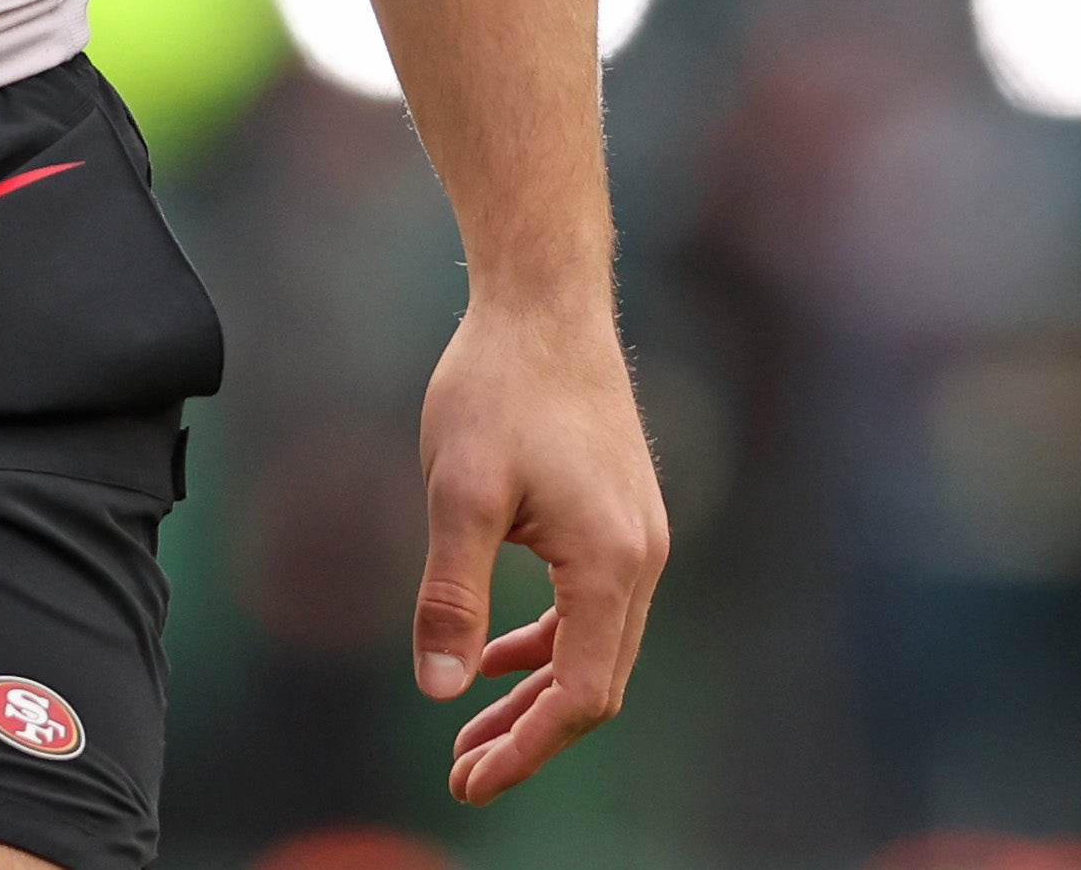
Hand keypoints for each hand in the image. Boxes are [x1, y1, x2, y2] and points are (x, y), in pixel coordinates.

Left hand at [411, 291, 668, 801]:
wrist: (543, 301)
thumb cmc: (497, 387)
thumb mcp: (457, 494)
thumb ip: (451, 596)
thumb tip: (440, 687)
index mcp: (609, 562)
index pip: (581, 694)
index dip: (526, 747)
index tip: (469, 778)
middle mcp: (640, 557)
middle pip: (593, 682)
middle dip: (528, 734)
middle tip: (463, 771)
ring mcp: (637, 536)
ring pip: (593, 647)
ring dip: (534, 691)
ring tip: (469, 728)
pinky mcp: (620, 516)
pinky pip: (588, 607)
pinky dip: (545, 641)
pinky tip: (494, 656)